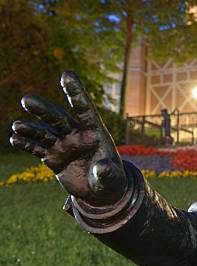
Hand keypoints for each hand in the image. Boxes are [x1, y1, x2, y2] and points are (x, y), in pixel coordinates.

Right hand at [10, 71, 125, 205]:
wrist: (100, 192)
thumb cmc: (111, 180)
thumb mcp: (112, 178)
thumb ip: (107, 172)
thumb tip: (101, 168)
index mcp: (95, 132)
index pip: (85, 109)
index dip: (76, 92)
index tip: (67, 74)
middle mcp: (77, 134)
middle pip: (59, 119)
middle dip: (43, 110)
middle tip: (27, 99)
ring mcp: (63, 145)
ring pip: (45, 132)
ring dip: (30, 129)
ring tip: (17, 126)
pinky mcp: (53, 157)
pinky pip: (38, 149)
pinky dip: (27, 144)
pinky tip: (15, 139)